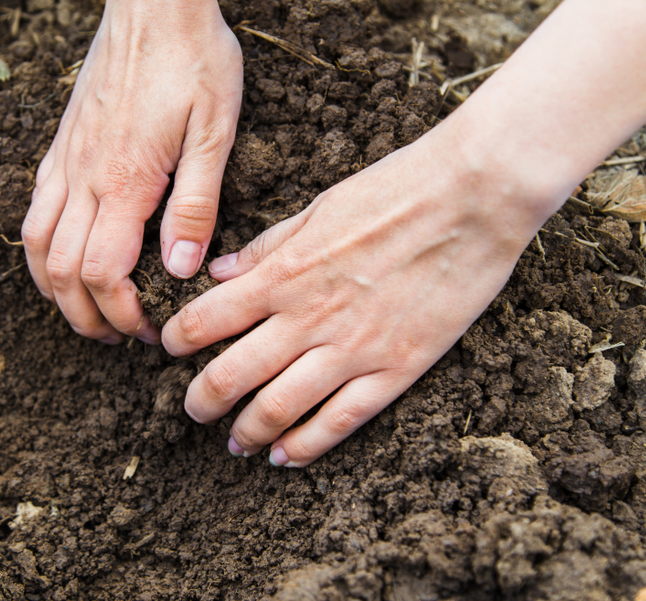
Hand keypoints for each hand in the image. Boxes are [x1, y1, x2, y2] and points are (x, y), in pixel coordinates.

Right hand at [22, 0, 241, 343]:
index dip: (123, 314)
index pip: (104, 274)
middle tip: (116, 337)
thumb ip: (196, 206)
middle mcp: (83, 176)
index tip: (148, 331)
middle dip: (85, 317)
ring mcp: (65, 159)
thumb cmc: (194, 60)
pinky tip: (62, 257)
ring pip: (36, 245)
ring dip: (55, 290)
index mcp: (125, 181)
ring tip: (86, 311)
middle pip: (62, 272)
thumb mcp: (216, 133)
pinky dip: (41, 249)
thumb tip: (179, 269)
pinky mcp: (61, 143)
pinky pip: (33, 209)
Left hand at [162, 125, 545, 466]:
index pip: (204, 321)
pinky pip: (339, 422)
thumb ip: (266, 247)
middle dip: (200, 400)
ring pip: (278, 409)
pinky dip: (304, 446)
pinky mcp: (396, 370)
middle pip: (230, 376)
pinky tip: (284, 457)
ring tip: (234, 442)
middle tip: (193, 410)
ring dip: (245, 431)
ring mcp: (352, 350)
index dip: (176, 341)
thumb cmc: (396, 189)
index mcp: (283, 273)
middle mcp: (307, 318)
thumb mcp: (318, 207)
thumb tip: (217, 274)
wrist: (474, 197)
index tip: (170, 350)